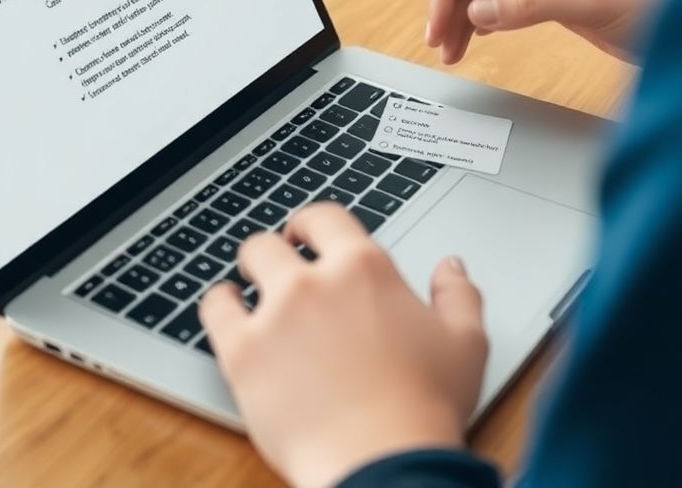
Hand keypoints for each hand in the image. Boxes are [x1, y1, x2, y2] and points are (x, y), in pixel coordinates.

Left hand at [200, 203, 487, 487]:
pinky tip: (225, 310)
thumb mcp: (466, 343)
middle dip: (275, 251)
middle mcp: (314, 282)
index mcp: (365, 269)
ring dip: (246, 274)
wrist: (382, 463)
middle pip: (273, 241)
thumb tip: (450, 267)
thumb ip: (458, 294)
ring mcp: (274, 315)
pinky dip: (218, 304)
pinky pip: (214, 308)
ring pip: (244, 266)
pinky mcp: (242, 353)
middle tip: (278, 267)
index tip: (308, 235)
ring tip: (249, 290)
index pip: (325, 218)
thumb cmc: (425, 409)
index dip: (312, 223)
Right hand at [425, 0, 681, 63]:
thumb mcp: (591, 5)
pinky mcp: (556, 1)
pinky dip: (485, 23)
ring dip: (464, 19)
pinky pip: (506, 7)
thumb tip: (480, 12)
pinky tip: (478, 39)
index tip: (437, 26)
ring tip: (452, 53)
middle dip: (451, 8)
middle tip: (439, 47)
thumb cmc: (654, 4)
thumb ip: (533, 6)